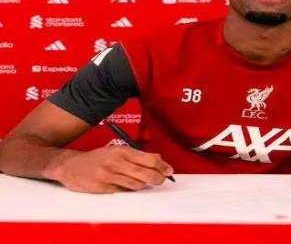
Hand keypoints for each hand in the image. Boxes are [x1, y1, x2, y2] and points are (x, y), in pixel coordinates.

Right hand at [45, 146, 173, 193]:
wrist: (70, 166)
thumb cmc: (96, 158)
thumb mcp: (116, 150)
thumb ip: (136, 155)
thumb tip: (158, 160)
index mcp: (121, 151)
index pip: (149, 159)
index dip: (162, 166)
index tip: (169, 170)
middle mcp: (116, 163)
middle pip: (146, 174)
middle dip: (158, 178)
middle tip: (162, 179)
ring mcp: (109, 176)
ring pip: (137, 185)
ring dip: (144, 185)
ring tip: (145, 181)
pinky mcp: (104, 188)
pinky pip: (124, 191)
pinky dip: (129, 190)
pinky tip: (128, 185)